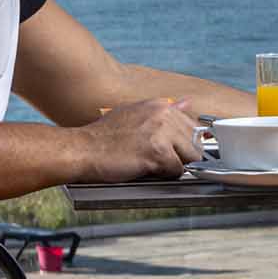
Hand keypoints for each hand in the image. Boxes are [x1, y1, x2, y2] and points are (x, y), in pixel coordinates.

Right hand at [83, 98, 200, 179]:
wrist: (82, 149)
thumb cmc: (103, 136)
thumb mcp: (134, 113)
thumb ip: (163, 111)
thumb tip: (187, 103)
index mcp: (160, 105)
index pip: (193, 126)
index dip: (184, 143)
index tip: (173, 149)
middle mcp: (164, 115)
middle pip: (195, 143)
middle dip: (181, 155)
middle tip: (157, 158)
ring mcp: (162, 133)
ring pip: (190, 157)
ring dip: (173, 165)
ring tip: (150, 162)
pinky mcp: (158, 153)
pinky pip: (177, 171)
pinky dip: (164, 175)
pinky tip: (145, 168)